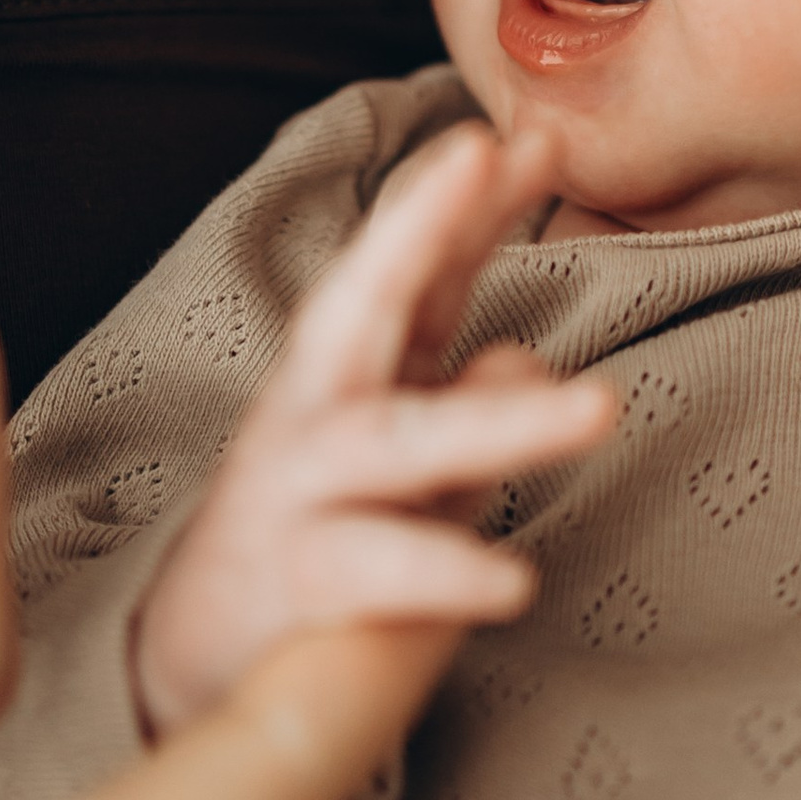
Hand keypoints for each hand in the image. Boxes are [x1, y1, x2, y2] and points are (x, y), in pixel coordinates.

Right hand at [131, 123, 617, 737]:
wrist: (202, 662)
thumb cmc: (321, 539)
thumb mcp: (404, 456)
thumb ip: (464, 394)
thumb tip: (524, 352)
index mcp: (354, 373)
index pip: (418, 269)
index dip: (474, 201)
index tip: (542, 137)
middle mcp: (316, 413)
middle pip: (360, 301)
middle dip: (418, 223)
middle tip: (479, 153)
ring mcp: (297, 493)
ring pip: (391, 442)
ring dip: (499, 421)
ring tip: (598, 407)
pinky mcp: (293, 584)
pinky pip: (373, 570)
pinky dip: (442, 569)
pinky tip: (509, 580)